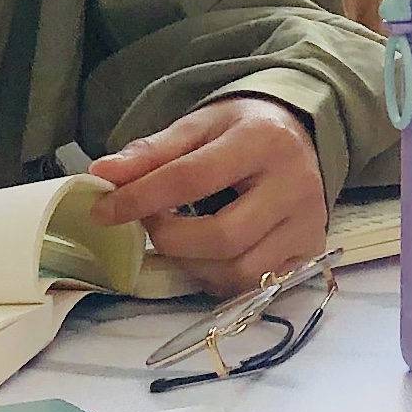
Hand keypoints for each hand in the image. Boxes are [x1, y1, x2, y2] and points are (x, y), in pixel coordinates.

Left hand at [95, 95, 326, 292]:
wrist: (300, 137)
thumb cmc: (242, 131)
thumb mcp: (198, 127)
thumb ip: (151, 152)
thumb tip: (101, 174)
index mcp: (263, 141)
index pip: (192, 178)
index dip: (141, 198)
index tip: (103, 211)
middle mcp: (295, 185)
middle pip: (222, 236)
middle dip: (171, 240)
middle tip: (152, 224)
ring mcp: (308, 224)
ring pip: (239, 270)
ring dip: (193, 264)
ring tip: (180, 239)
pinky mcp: (310, 251)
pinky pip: (255, 285)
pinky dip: (218, 277)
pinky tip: (207, 255)